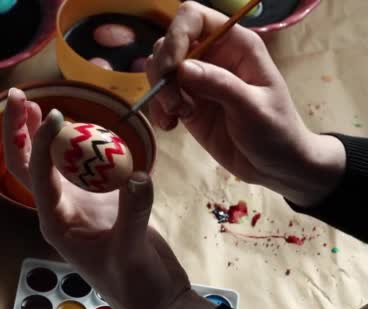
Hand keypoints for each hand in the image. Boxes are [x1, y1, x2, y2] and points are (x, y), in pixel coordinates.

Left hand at [4, 88, 215, 308]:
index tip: (55, 115)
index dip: (41, 144)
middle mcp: (60, 210)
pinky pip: (81, 166)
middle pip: (29, 165)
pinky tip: (78, 126)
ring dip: (40, 133)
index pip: (38, 177)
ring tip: (34, 104)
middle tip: (18, 97)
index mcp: (56, 223)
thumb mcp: (131, 250)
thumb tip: (136, 175)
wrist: (155, 297)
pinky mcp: (99, 201)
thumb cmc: (135, 283)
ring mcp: (79, 204)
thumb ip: (133, 212)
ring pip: (52, 163)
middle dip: (19, 132)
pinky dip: (76, 144)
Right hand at [146, 2, 344, 206]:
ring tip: (176, 117)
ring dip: (159, 93)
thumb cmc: (276, 131)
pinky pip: (160, 96)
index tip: (172, 69)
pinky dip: (157, 109)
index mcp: (235, 44)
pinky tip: (169, 125)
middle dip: (163, 72)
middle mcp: (213, 56)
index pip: (193, 18)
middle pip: (169, 43)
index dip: (176, 36)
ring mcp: (197, 79)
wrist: (275, 166)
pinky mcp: (186, 102)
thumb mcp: (254, 108)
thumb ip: (220, 85)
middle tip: (175, 104)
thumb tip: (182, 68)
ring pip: (159, 69)